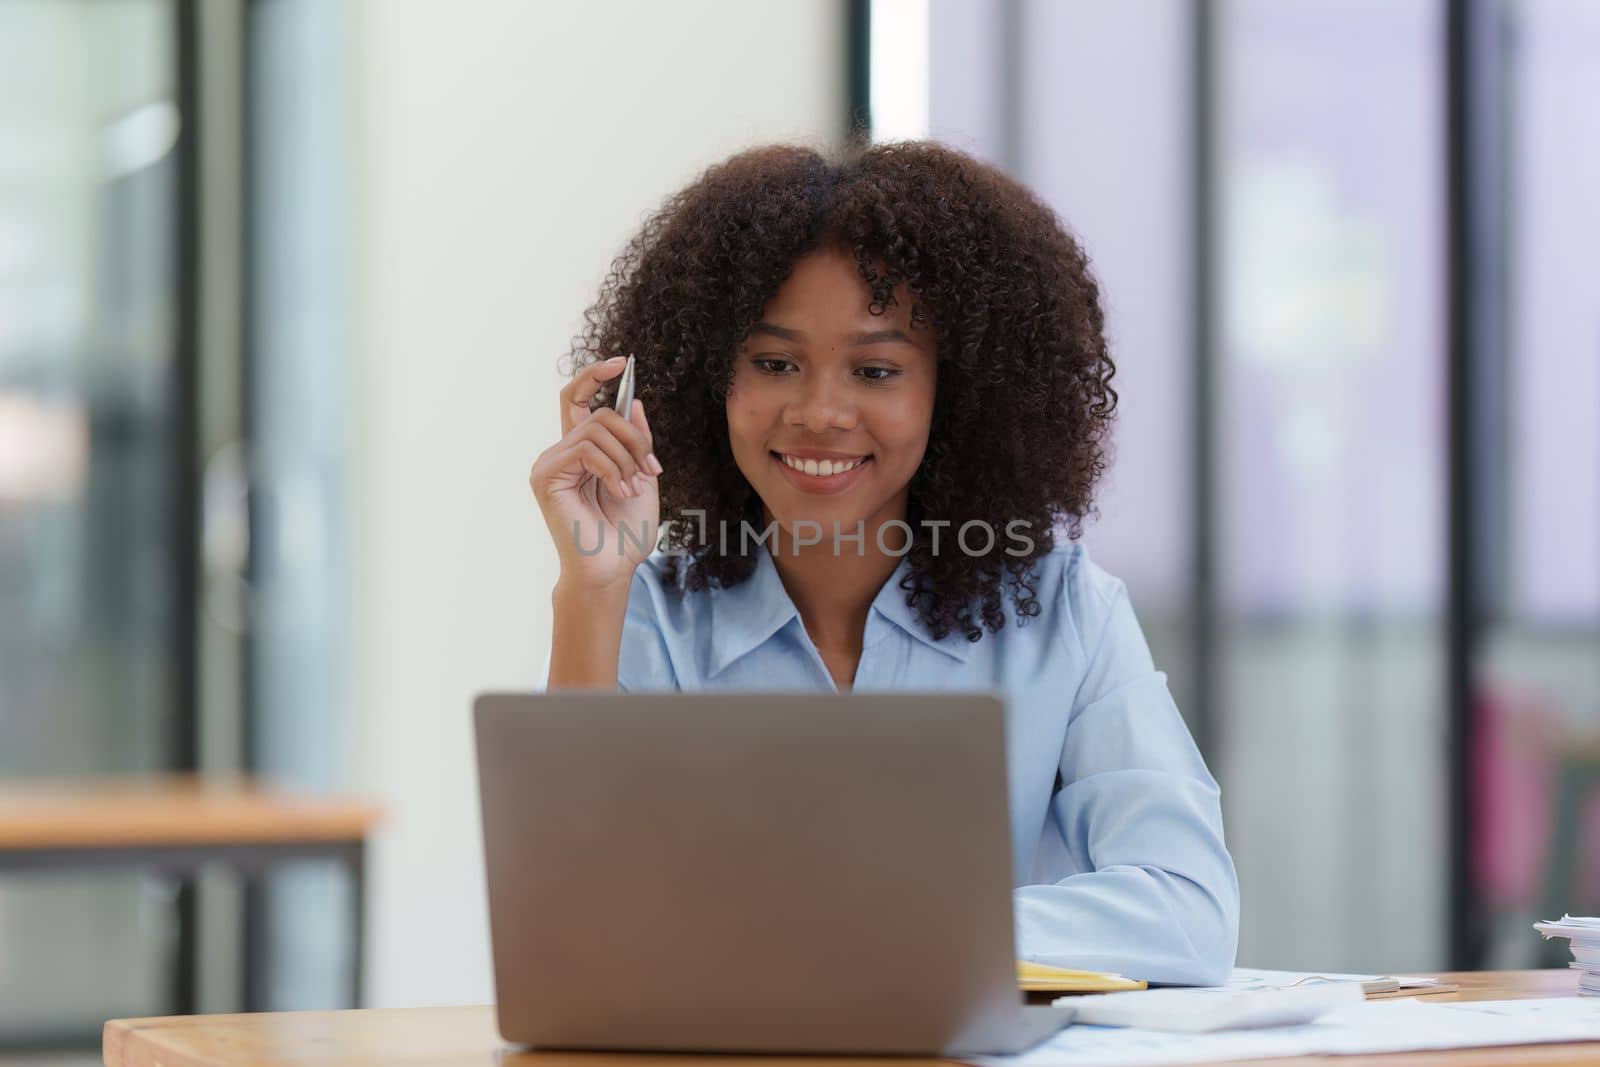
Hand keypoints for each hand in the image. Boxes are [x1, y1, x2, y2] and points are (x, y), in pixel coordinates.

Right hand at [530, 356, 663, 591]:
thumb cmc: (626, 531)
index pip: (579, 398)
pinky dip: (611, 467)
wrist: (613, 569)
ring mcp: (550, 463)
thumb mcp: (642, 476)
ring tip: (632, 487)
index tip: (621, 363)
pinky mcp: (545, 476)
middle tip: (651, 468)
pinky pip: (584, 449)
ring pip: (596, 430)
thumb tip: (633, 401)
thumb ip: (636, 440)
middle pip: (598, 414)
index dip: (595, 375)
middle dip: (634, 436)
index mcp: (583, 451)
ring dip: (626, 457)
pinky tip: (619, 491)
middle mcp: (562, 453)